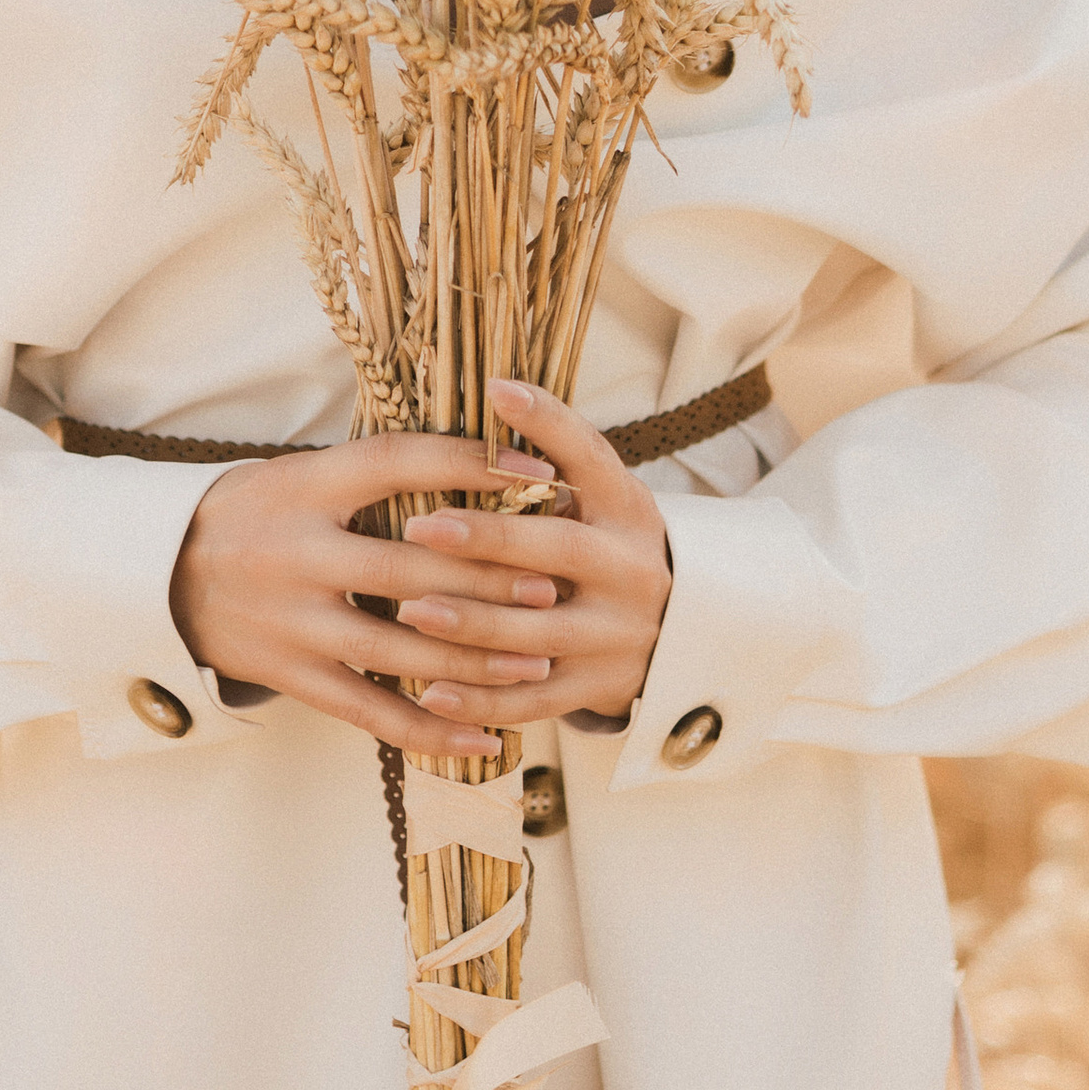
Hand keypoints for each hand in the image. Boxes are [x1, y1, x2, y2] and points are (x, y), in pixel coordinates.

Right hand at [170, 430, 566, 758]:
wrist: (159, 575)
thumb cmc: (254, 514)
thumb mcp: (299, 475)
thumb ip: (372, 476)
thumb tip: (482, 462)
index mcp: (304, 487)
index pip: (399, 462)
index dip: (472, 463)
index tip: (541, 471)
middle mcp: (297, 554)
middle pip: (409, 569)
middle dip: (489, 580)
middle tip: (552, 586)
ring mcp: (293, 621)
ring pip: (399, 648)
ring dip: (474, 660)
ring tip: (536, 662)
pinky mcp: (291, 675)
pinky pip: (370, 711)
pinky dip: (430, 730)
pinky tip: (483, 737)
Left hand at [393, 379, 673, 733]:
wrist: (681, 630)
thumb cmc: (610, 544)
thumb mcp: (604, 496)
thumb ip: (559, 453)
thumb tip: (492, 388)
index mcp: (628, 511)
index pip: (593, 457)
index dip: (549, 423)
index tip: (496, 390)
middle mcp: (630, 572)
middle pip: (559, 553)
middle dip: (488, 539)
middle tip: (420, 525)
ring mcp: (614, 638)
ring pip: (535, 636)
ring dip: (469, 625)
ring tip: (408, 609)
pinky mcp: (595, 690)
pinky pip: (530, 702)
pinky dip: (477, 698)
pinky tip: (424, 689)